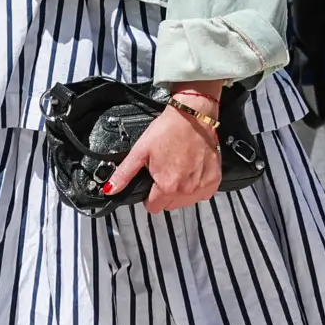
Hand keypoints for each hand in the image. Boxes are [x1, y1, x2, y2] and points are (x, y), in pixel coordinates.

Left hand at [103, 104, 220, 214]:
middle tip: (165, 171)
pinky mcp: (214, 181)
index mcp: (167, 187)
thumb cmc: (167, 131)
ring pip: (186, 202)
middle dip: (164, 193)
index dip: (149, 196)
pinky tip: (192, 171)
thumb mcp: (140, 151)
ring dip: (181, 191)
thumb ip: (124, 174)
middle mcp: (186, 191)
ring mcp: (202, 187)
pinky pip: (202, 195)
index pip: (153, 207)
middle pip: (169, 205)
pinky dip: (197, 187)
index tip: (153, 181)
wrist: (193, 117)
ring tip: (179, 169)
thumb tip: (109, 190)